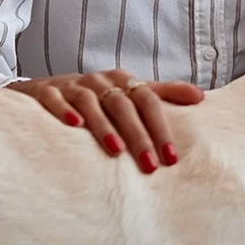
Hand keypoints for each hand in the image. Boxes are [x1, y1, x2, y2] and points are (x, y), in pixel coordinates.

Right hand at [7, 70, 204, 173]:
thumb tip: (201, 97)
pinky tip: (74, 125)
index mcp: (120, 79)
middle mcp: (97, 81)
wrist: (44, 90)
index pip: (146, 100)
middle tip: (150, 165)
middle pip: (122, 104)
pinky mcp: (44, 92)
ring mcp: (70, 86)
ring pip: (90, 102)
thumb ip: (163, 94)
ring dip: (103, 125)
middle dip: (137, 135)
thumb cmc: (95, 97)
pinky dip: (63, 110)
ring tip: (116, 151)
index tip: (171, 157)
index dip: (160, 126)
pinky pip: (54, 99)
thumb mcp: (128, 92)